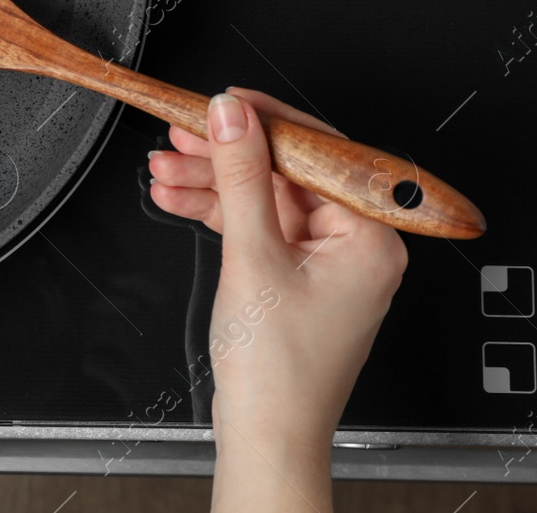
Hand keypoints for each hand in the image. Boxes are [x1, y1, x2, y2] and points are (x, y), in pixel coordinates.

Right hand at [148, 88, 406, 512]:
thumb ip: (241, 175)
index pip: (318, 153)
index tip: (223, 101)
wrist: (266, 434)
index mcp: (372, 236)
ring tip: (165, 170)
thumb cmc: (279, 371)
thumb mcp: (253, 255)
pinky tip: (179, 198)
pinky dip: (217, 212)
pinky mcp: (295, 276)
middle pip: (286, 172)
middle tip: (181, 134)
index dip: (265, 122)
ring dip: (211, 183)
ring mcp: (325, 261)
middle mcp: (357, 244)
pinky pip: (257, 226)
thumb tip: (232, 115)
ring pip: (264, 197)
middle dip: (226, 156)